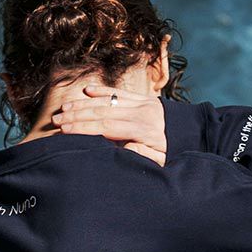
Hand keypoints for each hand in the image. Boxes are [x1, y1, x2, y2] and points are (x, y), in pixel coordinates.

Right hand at [50, 84, 167, 165]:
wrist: (194, 132)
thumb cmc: (175, 152)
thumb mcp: (162, 161)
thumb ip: (142, 154)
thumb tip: (124, 147)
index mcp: (142, 129)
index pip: (106, 126)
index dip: (84, 127)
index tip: (65, 130)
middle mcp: (140, 112)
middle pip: (102, 112)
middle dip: (77, 115)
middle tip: (56, 119)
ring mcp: (141, 103)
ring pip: (107, 101)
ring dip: (83, 103)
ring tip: (64, 107)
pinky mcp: (143, 98)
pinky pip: (119, 92)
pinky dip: (102, 91)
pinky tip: (86, 90)